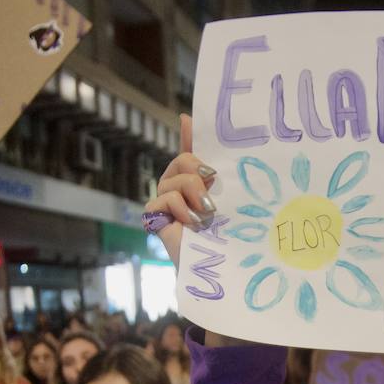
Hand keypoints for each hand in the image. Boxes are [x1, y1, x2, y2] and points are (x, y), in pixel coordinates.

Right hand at [143, 114, 214, 270]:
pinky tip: (191, 224)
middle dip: (197, 172)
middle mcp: (179, 186)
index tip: (188, 119)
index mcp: (197, 180)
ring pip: (174, 180)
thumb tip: (205, 133)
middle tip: (211, 191)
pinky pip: (165, 198)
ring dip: (193, 195)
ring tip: (205, 214)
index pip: (190, 150)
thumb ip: (219, 166)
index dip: (189, 134)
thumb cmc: (226, 233)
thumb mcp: (228, 195)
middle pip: (182, 160)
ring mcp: (165, 201)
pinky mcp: (155, 215)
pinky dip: (181, 209)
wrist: (219, 264)